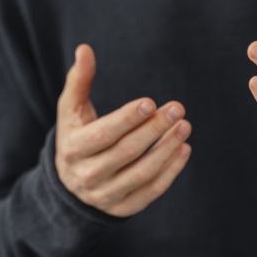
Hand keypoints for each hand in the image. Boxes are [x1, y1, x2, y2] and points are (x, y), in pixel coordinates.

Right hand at [55, 44, 191, 217]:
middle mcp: (87, 176)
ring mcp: (106, 195)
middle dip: (153, 129)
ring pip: (142, 173)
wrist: (71, 184)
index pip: (103, 134)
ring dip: (167, 149)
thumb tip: (85, 49)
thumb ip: (79, 80)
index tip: (150, 102)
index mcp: (73, 149)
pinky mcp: (124, 208)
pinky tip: (184, 148)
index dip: (126, 119)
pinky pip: (152, 190)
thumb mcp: (71, 110)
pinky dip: (171, 171)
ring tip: (185, 126)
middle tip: (177, 109)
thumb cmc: (77, 135)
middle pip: (126, 152)